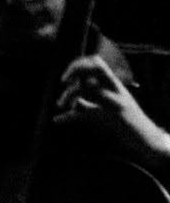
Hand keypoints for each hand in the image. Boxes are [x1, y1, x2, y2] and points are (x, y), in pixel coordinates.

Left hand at [54, 55, 169, 169]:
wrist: (147, 139)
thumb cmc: (128, 120)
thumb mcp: (114, 102)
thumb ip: (96, 94)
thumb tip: (75, 92)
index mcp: (115, 85)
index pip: (97, 62)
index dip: (80, 63)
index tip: (69, 74)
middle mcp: (116, 91)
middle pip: (95, 67)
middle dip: (75, 69)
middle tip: (63, 80)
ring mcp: (114, 103)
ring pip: (87, 89)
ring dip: (68, 95)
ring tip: (60, 104)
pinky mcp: (110, 119)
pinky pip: (84, 114)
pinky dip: (67, 117)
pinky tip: (56, 120)